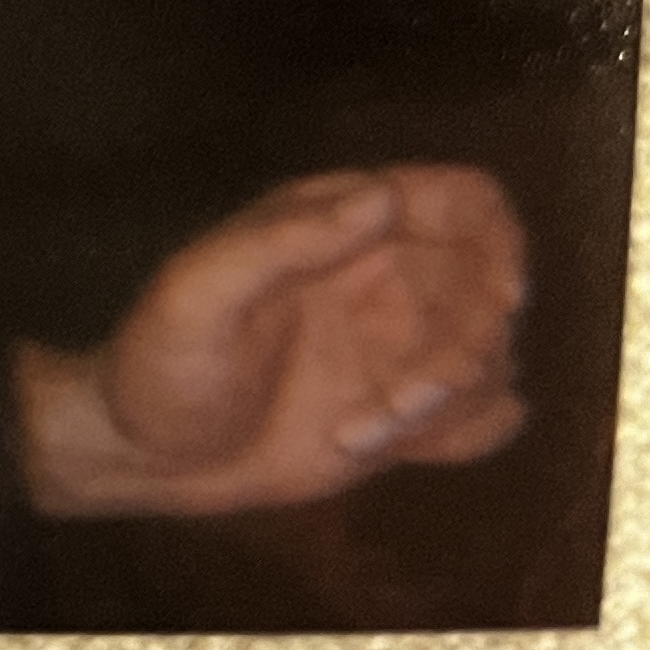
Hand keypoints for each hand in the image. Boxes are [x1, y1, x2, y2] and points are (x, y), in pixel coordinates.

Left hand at [15, 165, 528, 518]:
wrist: (147, 453)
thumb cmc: (159, 361)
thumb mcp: (200, 292)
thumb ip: (285, 240)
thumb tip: (382, 196)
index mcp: (340, 222)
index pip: (465, 199)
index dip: (502, 237)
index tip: (502, 297)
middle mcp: (387, 274)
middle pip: (495, 288)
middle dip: (471, 347)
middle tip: (405, 396)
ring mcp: (403, 343)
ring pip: (495, 359)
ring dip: (449, 404)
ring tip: (357, 430)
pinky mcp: (408, 408)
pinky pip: (489, 415)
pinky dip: (458, 436)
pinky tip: (375, 444)